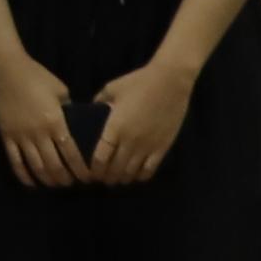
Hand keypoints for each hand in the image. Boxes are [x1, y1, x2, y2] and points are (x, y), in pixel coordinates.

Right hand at [0, 53, 85, 191]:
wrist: (5, 68)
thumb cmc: (36, 76)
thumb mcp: (60, 90)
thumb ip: (69, 110)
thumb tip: (75, 124)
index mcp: (55, 122)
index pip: (71, 153)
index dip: (80, 168)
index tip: (88, 177)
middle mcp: (39, 133)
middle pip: (54, 165)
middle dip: (65, 178)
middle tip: (73, 183)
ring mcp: (20, 137)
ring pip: (36, 167)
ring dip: (48, 179)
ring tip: (56, 184)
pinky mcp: (6, 136)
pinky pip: (15, 161)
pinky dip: (24, 175)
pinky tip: (31, 183)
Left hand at [89, 55, 198, 185]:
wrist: (170, 81)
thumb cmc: (139, 82)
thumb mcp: (112, 89)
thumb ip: (99, 101)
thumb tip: (90, 110)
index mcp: (114, 128)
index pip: (100, 158)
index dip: (94, 170)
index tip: (90, 173)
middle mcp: (129, 142)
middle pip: (115, 169)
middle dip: (106, 177)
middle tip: (102, 178)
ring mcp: (147, 146)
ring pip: (131, 173)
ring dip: (122, 179)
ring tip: (117, 178)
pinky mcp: (162, 147)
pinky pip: (150, 169)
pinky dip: (141, 176)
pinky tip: (136, 175)